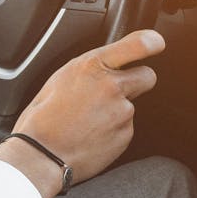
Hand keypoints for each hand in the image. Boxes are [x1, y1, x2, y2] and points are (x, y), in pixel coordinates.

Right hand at [0, 30, 164, 197]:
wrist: (40, 156)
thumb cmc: (42, 118)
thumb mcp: (60, 79)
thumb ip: (89, 69)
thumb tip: (106, 66)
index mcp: (91, 66)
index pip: (138, 44)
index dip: (152, 42)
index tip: (156, 43)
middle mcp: (111, 86)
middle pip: (147, 76)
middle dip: (138, 81)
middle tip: (116, 91)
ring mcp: (121, 112)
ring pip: (131, 105)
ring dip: (118, 111)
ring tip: (90, 121)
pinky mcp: (125, 135)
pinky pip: (126, 128)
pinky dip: (114, 131)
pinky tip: (92, 135)